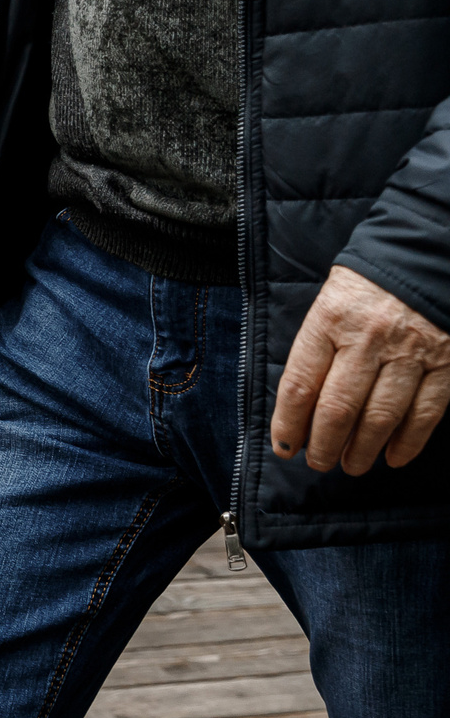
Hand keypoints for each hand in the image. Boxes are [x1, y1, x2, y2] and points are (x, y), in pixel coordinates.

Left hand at [270, 267, 449, 474]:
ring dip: (363, 449)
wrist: (427, 251)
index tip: (285, 448)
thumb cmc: (368, 283)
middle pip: (337, 408)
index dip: (288, 424)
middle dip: (324, 445)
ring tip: (351, 465)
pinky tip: (394, 457)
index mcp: (329, 321)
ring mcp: (411, 351)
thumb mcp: (329, 302)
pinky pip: (426, 411)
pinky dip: (409, 441)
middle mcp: (368, 338)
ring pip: (380, 416)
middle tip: (318, 464)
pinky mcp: (448, 361)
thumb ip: (317, 347)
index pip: (299, 385)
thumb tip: (300, 405)